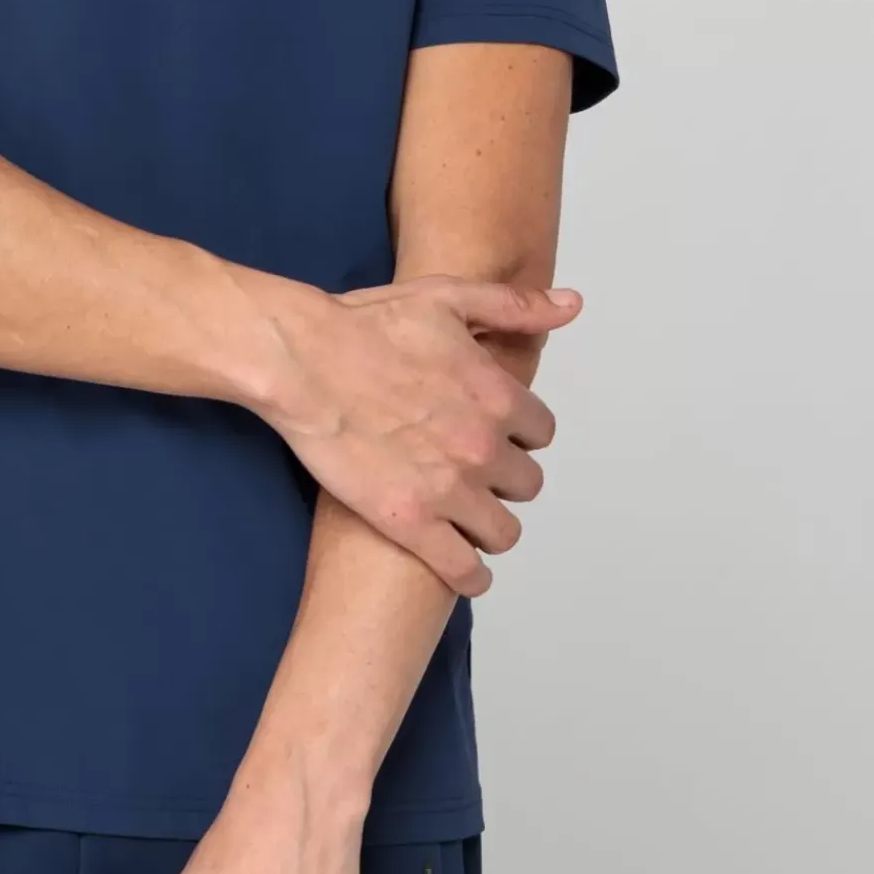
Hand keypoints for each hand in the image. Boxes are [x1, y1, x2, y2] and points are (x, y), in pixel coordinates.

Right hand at [254, 276, 580, 596]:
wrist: (302, 361)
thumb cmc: (365, 325)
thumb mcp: (446, 297)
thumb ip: (515, 307)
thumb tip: (572, 305)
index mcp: (497, 396)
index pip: (541, 433)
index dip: (518, 432)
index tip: (497, 432)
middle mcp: (483, 447)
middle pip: (526, 484)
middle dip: (504, 477)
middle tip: (472, 470)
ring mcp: (449, 490)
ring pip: (503, 532)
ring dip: (490, 525)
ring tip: (467, 518)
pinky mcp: (410, 523)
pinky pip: (464, 571)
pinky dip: (471, 575)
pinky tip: (465, 569)